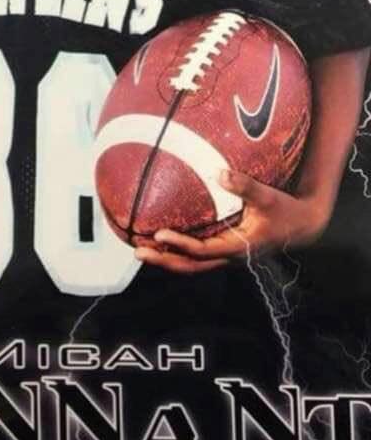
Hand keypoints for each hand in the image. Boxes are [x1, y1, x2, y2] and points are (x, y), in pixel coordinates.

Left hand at [134, 169, 329, 274]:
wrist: (302, 227)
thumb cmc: (284, 210)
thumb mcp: (268, 197)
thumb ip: (245, 185)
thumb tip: (219, 173)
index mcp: (238, 247)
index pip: (203, 250)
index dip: (181, 244)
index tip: (160, 235)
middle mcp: (229, 256)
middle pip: (191, 266)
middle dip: (165, 261)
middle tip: (139, 251)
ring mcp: (227, 256)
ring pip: (192, 265)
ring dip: (168, 259)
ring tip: (143, 249)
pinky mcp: (225, 251)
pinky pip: (198, 257)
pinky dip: (179, 253)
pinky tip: (163, 243)